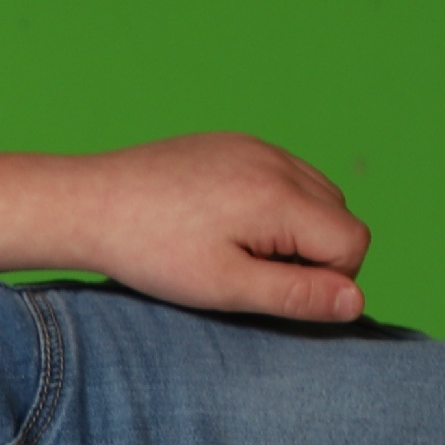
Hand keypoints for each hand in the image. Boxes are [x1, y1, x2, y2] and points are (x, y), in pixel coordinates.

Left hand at [66, 134, 371, 322]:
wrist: (88, 204)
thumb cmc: (150, 252)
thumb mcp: (225, 287)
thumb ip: (296, 294)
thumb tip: (356, 301)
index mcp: (280, 197)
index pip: (353, 242)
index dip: (328, 280)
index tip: (272, 290)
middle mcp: (276, 161)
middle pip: (341, 216)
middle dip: (314, 254)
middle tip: (250, 274)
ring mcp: (255, 147)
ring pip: (317, 195)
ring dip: (296, 230)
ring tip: (236, 251)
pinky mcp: (233, 144)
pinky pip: (283, 176)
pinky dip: (273, 205)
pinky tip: (223, 225)